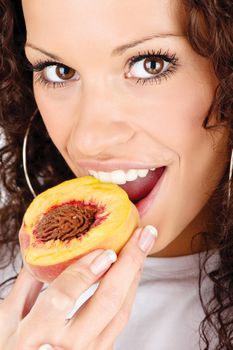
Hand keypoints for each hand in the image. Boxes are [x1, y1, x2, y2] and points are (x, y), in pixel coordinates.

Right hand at [0, 225, 156, 349]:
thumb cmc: (10, 349)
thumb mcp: (7, 317)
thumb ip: (27, 279)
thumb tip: (37, 241)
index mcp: (35, 334)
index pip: (64, 298)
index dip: (85, 270)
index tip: (105, 249)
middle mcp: (67, 348)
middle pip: (107, 303)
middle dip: (130, 263)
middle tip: (144, 234)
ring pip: (121, 312)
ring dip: (135, 274)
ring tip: (142, 245)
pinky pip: (120, 319)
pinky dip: (129, 291)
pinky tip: (131, 271)